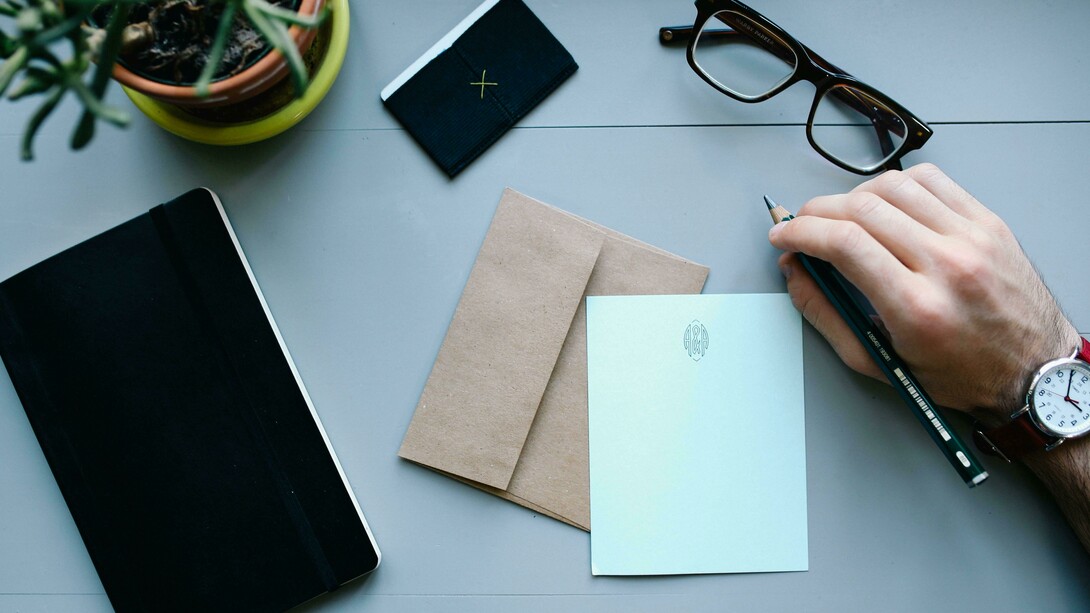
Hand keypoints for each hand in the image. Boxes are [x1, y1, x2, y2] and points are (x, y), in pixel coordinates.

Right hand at [767, 163, 1078, 423]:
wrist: (1032, 371)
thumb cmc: (959, 374)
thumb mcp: (878, 361)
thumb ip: (826, 315)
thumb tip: (794, 273)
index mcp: (916, 307)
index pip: (844, 243)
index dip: (800, 232)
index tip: (782, 235)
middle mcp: (947, 265)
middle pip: (862, 208)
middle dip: (817, 211)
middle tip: (802, 225)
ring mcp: (972, 238)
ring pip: (894, 186)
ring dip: (853, 195)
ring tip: (842, 216)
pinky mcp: (989, 223)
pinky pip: (933, 180)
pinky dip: (897, 183)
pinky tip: (885, 202)